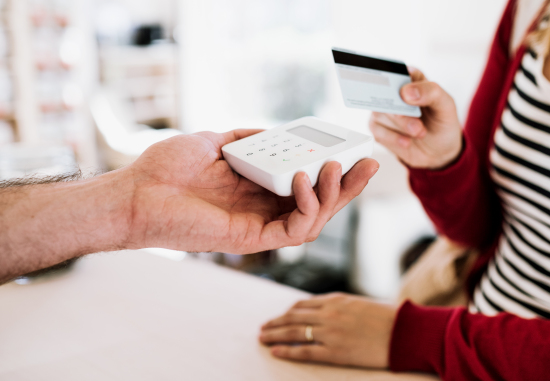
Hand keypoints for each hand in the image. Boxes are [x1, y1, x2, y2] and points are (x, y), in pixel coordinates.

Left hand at [121, 130, 378, 253]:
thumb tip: (274, 131)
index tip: (352, 150)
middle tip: (369, 164)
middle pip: (318, 203)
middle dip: (348, 187)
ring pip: (313, 220)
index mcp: (257, 187)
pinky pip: (293, 230)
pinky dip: (307, 207)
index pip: (306, 183)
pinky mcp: (251, 239)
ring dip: (333, 196)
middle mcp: (262, 208)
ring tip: (336, 168)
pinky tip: (305, 181)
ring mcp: (259, 225)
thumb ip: (247, 137)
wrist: (136, 192)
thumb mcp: (214, 140)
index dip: (332, 171)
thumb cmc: (167, 167)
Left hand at [260, 293, 396, 367]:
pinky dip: (287, 351)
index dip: (287, 312)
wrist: (405, 331)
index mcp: (335, 300)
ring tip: (262, 338)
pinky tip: (275, 351)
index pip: (302, 305)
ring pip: (294, 332)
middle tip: (263, 328)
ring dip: (275, 335)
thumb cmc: (387, 317)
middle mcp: (329, 314)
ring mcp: (330, 333)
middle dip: (275, 323)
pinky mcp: (335, 351)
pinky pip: (305, 351)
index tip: (279, 317)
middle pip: (292, 317)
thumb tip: (323, 310)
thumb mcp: (360, 304)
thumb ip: (339, 306)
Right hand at [369, 68, 462, 169]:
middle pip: (384, 94)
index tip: (403, 95)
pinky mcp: (378, 129)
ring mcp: (384, 111)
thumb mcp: (446, 105)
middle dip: (401, 113)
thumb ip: (430, 92)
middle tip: (418, 126)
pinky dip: (394, 139)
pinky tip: (407, 142)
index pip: (396, 70)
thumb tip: (405, 92)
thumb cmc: (441, 123)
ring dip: (401, 127)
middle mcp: (393, 93)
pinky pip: (377, 131)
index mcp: (410, 79)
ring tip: (419, 133)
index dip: (395, 81)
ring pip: (380, 114)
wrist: (439, 151)